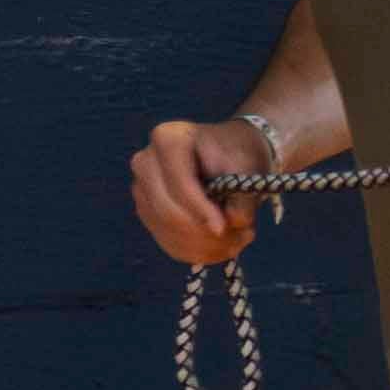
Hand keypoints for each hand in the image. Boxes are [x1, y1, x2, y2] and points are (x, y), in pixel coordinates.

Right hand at [131, 118, 266, 267]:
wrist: (229, 155)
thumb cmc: (237, 156)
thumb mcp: (247, 171)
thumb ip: (242, 200)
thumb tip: (231, 224)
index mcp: (168, 139)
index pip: (180, 184)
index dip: (201, 211)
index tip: (225, 228)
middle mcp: (146, 162)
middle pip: (168, 211)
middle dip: (205, 234)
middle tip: (242, 236)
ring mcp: (141, 189)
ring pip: (168, 232)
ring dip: (205, 246)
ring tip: (239, 239)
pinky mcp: (147, 213)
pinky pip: (168, 243)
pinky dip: (197, 251)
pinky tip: (222, 246)